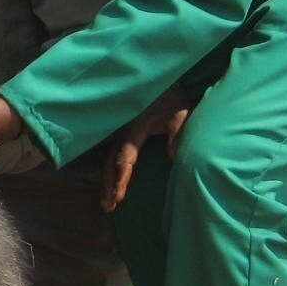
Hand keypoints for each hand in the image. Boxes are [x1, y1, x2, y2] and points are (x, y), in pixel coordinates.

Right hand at [103, 85, 190, 210]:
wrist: (159, 77)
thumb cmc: (171, 96)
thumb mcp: (180, 112)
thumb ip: (178, 132)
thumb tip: (173, 155)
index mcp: (135, 127)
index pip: (126, 157)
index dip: (122, 177)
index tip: (119, 196)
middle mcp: (122, 131)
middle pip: (110, 162)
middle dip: (109, 185)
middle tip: (109, 207)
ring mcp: (118, 131)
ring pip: (107, 159)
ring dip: (106, 181)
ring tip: (106, 204)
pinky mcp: (120, 132)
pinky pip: (110, 153)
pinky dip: (108, 171)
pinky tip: (107, 185)